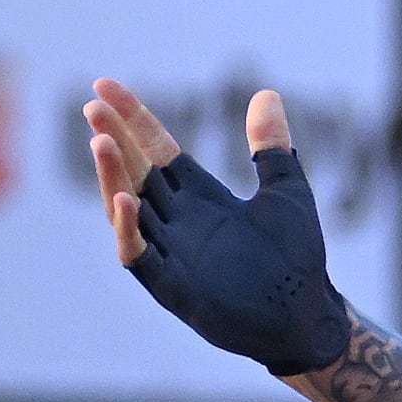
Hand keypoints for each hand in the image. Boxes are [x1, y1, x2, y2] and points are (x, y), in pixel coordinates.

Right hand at [84, 80, 355, 374]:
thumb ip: (271, 148)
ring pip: (127, 209)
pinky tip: (123, 200)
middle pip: (135, 171)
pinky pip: (139, 256)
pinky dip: (128, 229)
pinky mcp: (173, 286)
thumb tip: (267, 94)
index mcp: (200, 196)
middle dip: (114, 139)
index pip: (156, 148)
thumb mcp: (287, 193)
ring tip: (101, 142)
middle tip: (94, 107)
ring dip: (112, 176)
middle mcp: (178, 220)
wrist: (307, 317)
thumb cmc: (297, 260)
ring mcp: (171, 253)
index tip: (105, 84)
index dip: (132, 117)